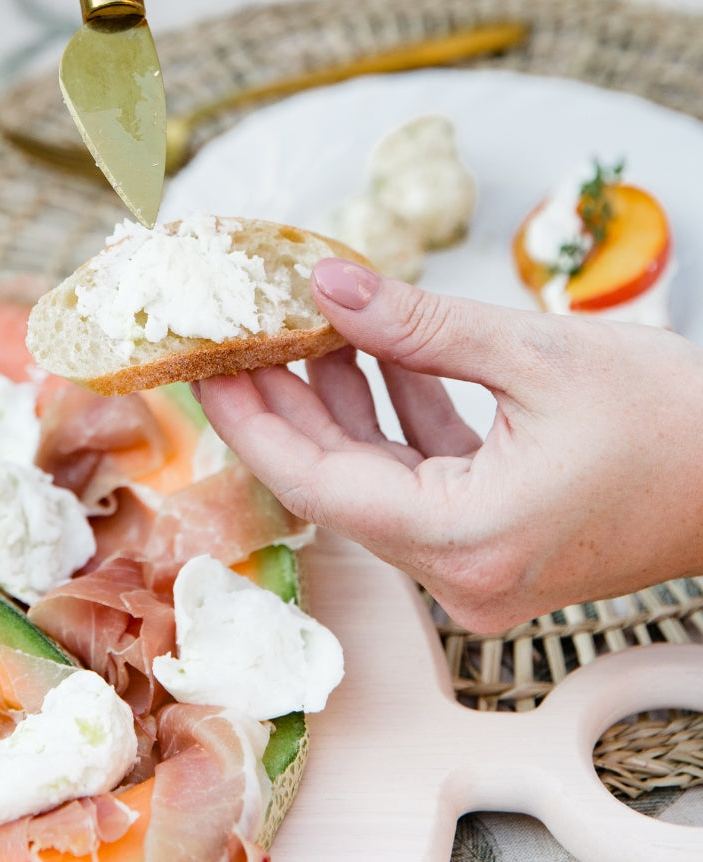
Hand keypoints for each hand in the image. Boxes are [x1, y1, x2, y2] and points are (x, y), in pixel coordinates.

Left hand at [193, 259, 702, 632]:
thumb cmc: (680, 419)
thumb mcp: (535, 352)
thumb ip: (416, 323)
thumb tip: (326, 285)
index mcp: (468, 541)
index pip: (316, 483)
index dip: (251, 420)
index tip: (205, 366)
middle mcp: (461, 576)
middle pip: (336, 482)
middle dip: (286, 405)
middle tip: (236, 339)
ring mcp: (476, 569)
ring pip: (374, 478)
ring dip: (342, 403)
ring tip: (308, 326)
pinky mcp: (493, 548)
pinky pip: (419, 481)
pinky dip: (396, 419)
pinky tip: (375, 354)